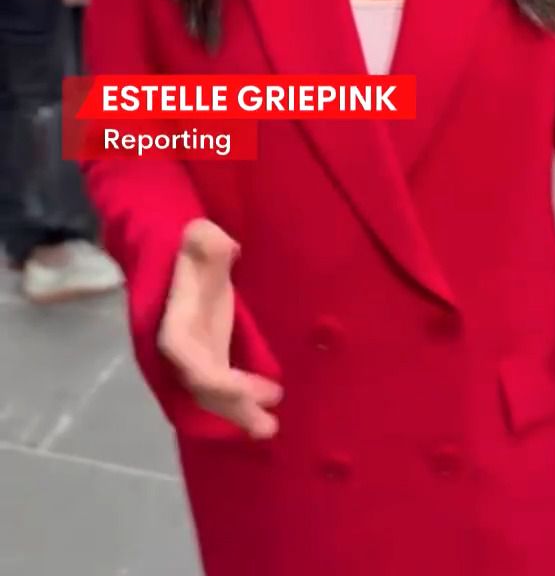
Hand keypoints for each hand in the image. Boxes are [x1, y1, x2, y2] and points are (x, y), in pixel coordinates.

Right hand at [158, 219, 282, 436]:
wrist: (182, 255)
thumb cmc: (193, 246)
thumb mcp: (198, 234)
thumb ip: (206, 241)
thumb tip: (225, 246)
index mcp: (175, 321)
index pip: (185, 358)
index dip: (212, 378)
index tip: (244, 388)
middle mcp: (182, 347)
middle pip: (203, 386)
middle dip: (232, 407)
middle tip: (268, 424)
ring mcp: (197, 354)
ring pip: (214, 394)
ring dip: (240, 413)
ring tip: (270, 429)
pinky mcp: (212, 355)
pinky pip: (225, 386)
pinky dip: (243, 400)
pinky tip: (268, 407)